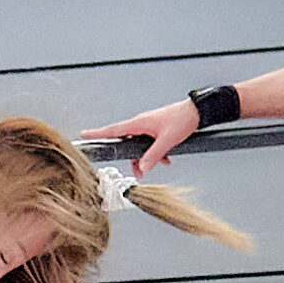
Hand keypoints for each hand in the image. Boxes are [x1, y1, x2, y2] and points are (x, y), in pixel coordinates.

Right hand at [80, 98, 198, 174]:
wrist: (199, 111)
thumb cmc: (183, 119)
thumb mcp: (168, 140)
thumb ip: (153, 155)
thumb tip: (143, 168)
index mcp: (139, 123)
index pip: (113, 130)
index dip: (98, 133)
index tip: (84, 134)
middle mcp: (141, 124)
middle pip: (127, 143)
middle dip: (133, 158)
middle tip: (137, 170)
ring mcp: (148, 126)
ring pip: (139, 145)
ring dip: (146, 156)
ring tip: (157, 164)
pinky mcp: (156, 129)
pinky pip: (149, 143)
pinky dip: (155, 152)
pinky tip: (165, 158)